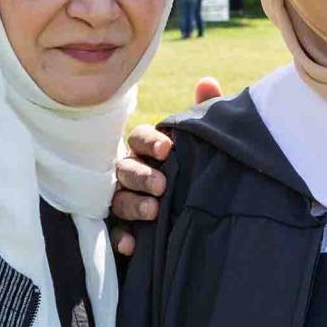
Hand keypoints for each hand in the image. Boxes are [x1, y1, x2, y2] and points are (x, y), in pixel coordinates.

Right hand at [108, 77, 215, 252]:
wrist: (210, 221)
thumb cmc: (200, 172)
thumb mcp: (205, 145)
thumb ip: (204, 115)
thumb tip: (206, 82)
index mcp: (148, 150)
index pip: (139, 138)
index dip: (150, 142)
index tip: (168, 149)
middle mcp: (131, 172)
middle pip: (125, 168)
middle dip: (141, 175)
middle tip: (161, 185)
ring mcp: (124, 200)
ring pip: (118, 199)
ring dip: (133, 204)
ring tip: (153, 212)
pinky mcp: (125, 230)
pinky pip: (115, 233)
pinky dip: (121, 238)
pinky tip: (132, 244)